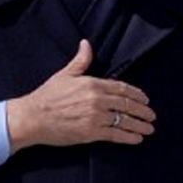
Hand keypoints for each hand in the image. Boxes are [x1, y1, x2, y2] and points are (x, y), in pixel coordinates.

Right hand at [6, 40, 156, 154]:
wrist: (31, 118)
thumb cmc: (46, 96)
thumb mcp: (64, 75)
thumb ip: (81, 61)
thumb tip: (86, 44)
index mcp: (93, 84)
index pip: (122, 88)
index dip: (137, 95)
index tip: (145, 100)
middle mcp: (97, 100)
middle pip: (127, 105)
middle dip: (142, 111)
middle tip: (152, 116)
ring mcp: (95, 117)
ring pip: (124, 121)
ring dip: (140, 125)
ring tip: (149, 129)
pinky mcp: (91, 133)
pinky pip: (115, 135)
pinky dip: (128, 137)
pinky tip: (137, 139)